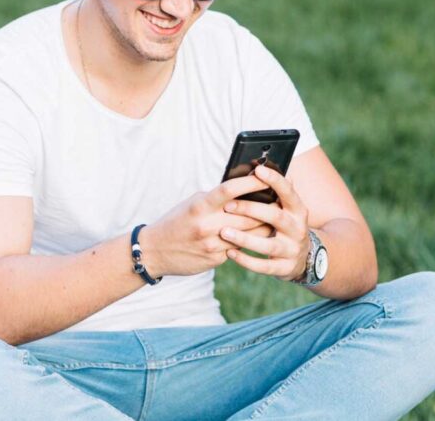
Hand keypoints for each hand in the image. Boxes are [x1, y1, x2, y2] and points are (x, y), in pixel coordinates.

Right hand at [141, 175, 281, 278]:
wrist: (155, 251)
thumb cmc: (176, 221)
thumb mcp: (192, 203)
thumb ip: (216, 198)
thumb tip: (244, 190)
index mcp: (201, 205)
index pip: (231, 189)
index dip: (252, 182)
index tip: (267, 175)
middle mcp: (208, 224)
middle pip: (248, 215)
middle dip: (266, 207)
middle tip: (280, 199)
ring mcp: (213, 244)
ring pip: (249, 234)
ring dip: (264, 226)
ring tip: (276, 217)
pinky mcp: (216, 259)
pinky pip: (239, 248)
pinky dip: (249, 240)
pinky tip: (258, 235)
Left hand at [220, 165, 310, 281]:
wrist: (306, 258)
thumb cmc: (287, 225)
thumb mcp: (288, 209)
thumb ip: (277, 192)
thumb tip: (260, 166)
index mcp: (298, 210)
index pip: (288, 192)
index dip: (275, 180)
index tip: (258, 170)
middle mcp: (298, 229)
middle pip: (276, 217)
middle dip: (252, 210)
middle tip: (228, 206)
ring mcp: (292, 250)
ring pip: (268, 245)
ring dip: (245, 238)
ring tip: (224, 232)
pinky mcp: (285, 268)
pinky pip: (264, 266)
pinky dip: (246, 260)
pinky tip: (230, 252)